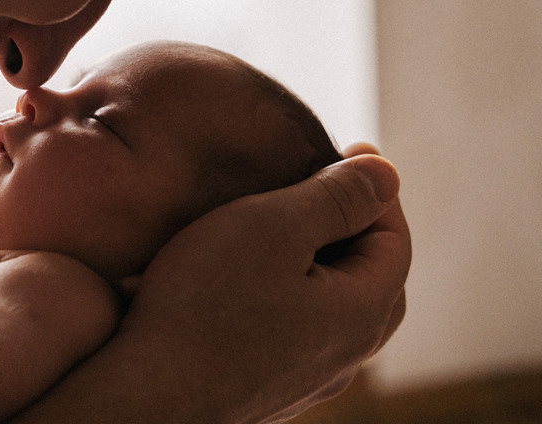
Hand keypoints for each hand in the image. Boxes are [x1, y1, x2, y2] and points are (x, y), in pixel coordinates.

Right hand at [129, 150, 409, 423]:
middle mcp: (345, 356)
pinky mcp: (266, 388)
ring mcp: (305, 380)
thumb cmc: (205, 304)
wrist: (147, 395)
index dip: (375, 188)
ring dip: (318, 263)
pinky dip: (288, 294)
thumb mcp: (272, 226)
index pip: (394, 239)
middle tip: (323, 186)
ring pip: (333, 309)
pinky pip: (296, 332)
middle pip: (372, 278)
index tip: (347, 147)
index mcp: (361, 313)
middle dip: (354, 227)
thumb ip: (334, 197)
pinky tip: (246, 281)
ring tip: (282, 228)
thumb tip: (387, 173)